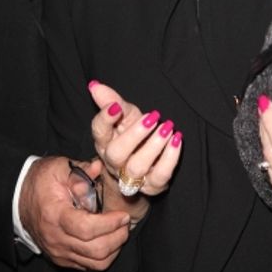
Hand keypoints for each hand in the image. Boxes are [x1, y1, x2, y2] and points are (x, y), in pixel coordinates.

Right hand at [19, 155, 130, 270]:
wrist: (18, 199)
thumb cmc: (40, 181)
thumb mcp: (58, 168)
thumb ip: (80, 170)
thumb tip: (98, 167)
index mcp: (55, 215)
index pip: (87, 229)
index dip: (109, 224)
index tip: (123, 216)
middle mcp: (56, 239)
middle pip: (95, 251)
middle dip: (117, 238)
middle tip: (125, 222)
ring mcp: (58, 252)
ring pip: (95, 263)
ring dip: (114, 249)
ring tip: (120, 231)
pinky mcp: (61, 259)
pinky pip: (88, 266)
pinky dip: (104, 256)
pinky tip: (109, 239)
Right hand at [89, 81, 181, 203]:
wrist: (143, 165)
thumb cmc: (130, 133)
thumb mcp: (124, 114)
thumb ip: (111, 100)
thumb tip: (94, 85)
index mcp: (104, 141)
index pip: (99, 131)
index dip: (105, 119)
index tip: (117, 107)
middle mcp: (114, 162)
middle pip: (117, 153)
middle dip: (135, 134)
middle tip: (153, 117)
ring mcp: (132, 176)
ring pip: (137, 166)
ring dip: (154, 145)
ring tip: (167, 127)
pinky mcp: (152, 186)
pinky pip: (160, 175)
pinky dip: (170, 157)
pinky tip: (176, 140)